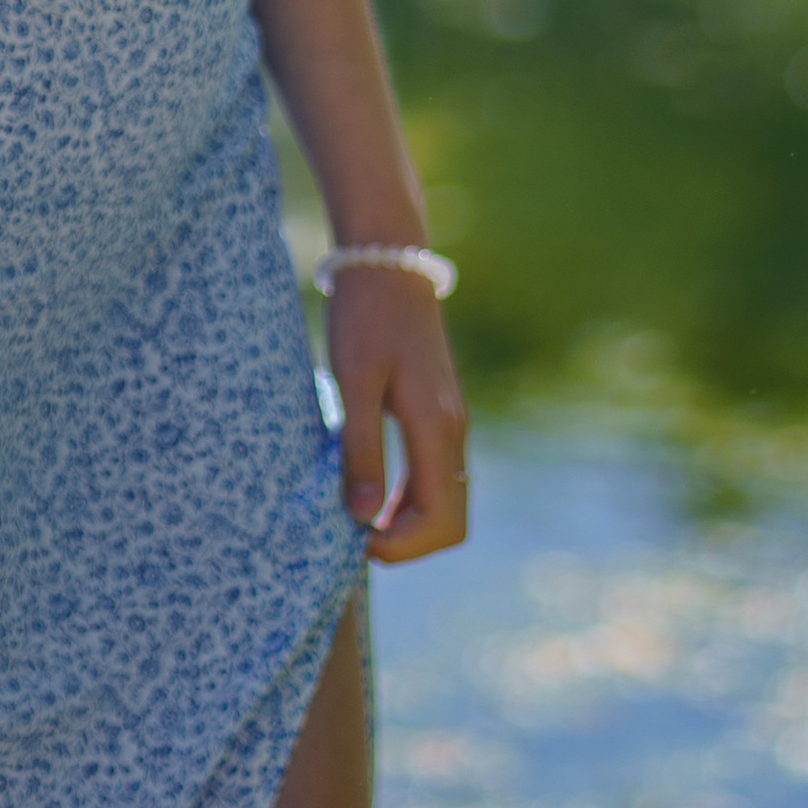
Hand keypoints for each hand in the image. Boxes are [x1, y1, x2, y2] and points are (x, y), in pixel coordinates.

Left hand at [328, 265, 467, 562]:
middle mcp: (454, 430)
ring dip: (408, 522)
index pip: (439, 520)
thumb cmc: (365, 317)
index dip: (402, 548)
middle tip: (355, 539)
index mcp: (438, 427)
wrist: (387, 260)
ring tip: (358, 520)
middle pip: (451, 520)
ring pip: (446, 499)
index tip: (355, 543)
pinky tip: (374, 493)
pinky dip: (411, 498)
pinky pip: (438, 475)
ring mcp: (452, 420)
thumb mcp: (354, 381)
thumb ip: (361, 450)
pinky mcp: (441, 411)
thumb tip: (363, 519)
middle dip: (408, 544)